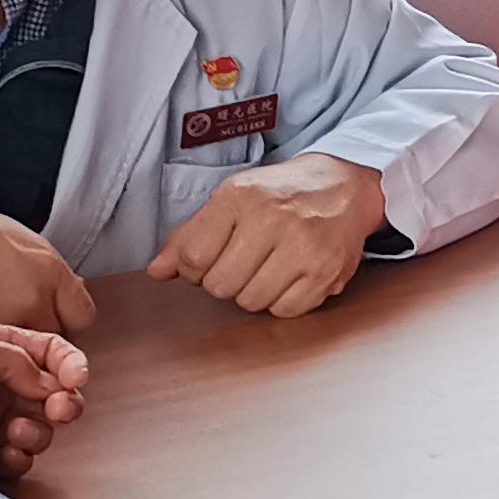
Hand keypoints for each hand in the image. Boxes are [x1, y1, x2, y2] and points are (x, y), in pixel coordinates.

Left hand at [147, 153, 387, 318]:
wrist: (341, 188)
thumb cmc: (279, 195)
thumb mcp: (230, 200)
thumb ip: (189, 236)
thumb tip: (157, 272)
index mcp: (240, 197)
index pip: (192, 257)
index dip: (193, 270)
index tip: (208, 262)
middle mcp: (272, 218)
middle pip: (220, 285)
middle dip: (224, 282)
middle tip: (241, 264)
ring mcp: (302, 246)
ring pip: (251, 302)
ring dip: (252, 293)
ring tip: (266, 269)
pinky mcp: (325, 271)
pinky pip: (285, 311)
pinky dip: (281, 301)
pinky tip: (288, 278)